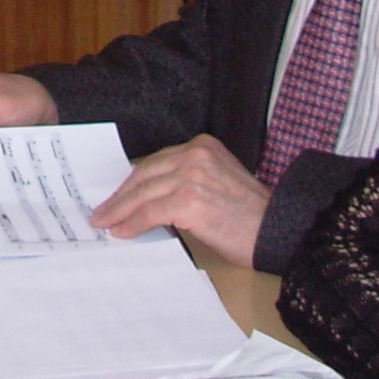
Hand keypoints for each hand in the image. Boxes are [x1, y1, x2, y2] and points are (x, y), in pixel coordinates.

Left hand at [88, 134, 271, 266]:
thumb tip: (149, 200)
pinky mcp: (188, 201)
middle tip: (102, 211)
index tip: (117, 195)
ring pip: (143, 193)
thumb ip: (187, 181)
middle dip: (121, 195)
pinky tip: (122, 231)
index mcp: (202, 146)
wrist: (276, 231)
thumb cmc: (251, 216)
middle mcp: (195, 154)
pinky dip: (132, 222)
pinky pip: (149, 212)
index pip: (156, 162)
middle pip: (145, 174)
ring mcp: (191, 176)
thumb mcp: (217, 183)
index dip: (133, 181)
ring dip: (120, 210)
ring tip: (105, 222)